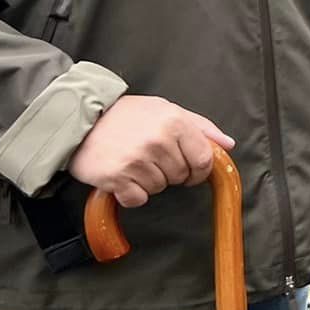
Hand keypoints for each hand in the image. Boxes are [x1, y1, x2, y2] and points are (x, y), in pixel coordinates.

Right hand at [68, 95, 234, 209]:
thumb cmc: (127, 115)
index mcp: (175, 122)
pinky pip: (138, 199)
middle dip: (171, 172)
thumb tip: (228, 144)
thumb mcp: (167, 110)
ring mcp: (137, 160)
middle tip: (151, 157)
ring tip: (134, 162)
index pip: (204, 159)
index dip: (200, 170)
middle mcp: (158, 141)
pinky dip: (131, 193)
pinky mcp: (116, 178)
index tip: (191, 172)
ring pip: (160, 188)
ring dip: (149, 181)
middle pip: (181, 176)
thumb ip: (201, 127)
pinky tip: (123, 176)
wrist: (82, 120)